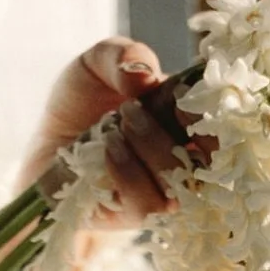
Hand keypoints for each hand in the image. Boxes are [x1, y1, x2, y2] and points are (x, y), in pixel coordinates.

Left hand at [18, 37, 210, 226]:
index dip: (213, 107)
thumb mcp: (95, 65)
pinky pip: (148, 202)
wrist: (45, 151)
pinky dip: (128, 172)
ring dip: (151, 146)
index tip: (180, 95)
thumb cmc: (79, 106)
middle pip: (214, 152)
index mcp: (187, 115)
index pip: (224, 116)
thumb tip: (145, 75)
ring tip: (117, 125)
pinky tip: (108, 150)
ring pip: (182, 179)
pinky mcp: (137, 215)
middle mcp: (184, 153)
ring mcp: (164, 188)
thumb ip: (121, 55)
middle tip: (138, 108)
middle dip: (186, 126)